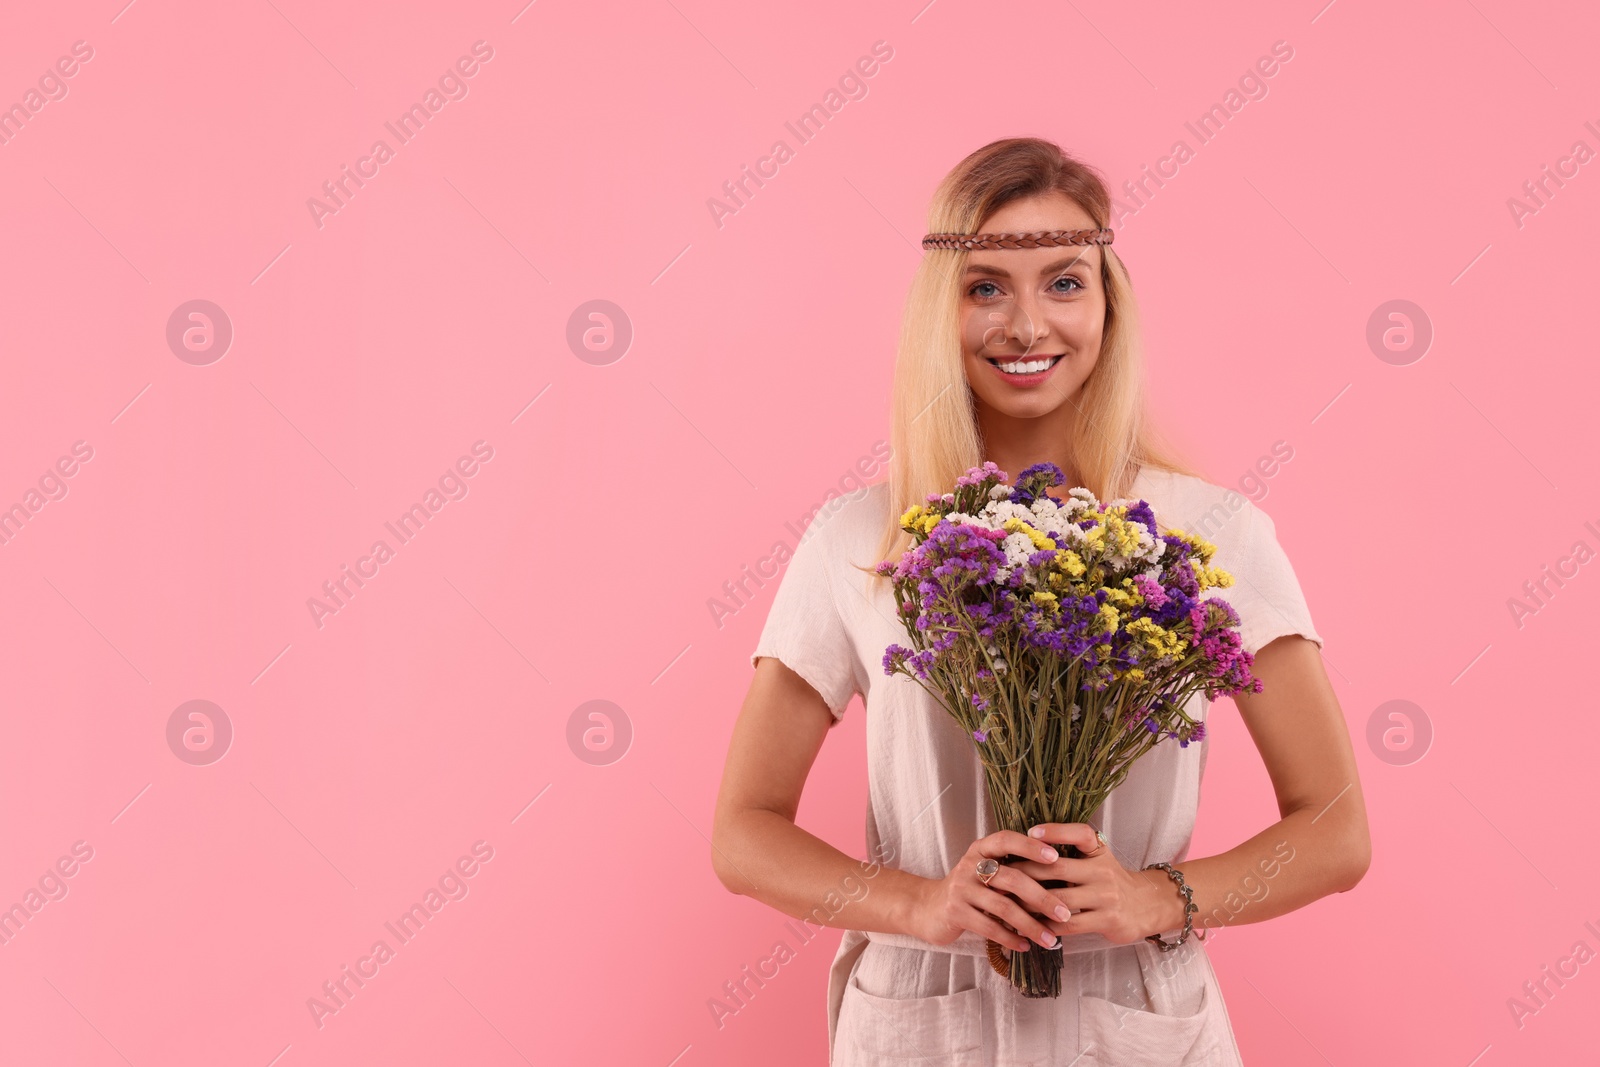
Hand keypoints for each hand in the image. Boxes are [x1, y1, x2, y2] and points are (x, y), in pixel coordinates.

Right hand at [903, 831, 1073, 953]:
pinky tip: (1025, 946)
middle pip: (1012, 878)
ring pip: (1004, 907)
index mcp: (980, 849)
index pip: (1006, 839)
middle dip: (1042, 897)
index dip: (1031, 847)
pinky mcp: (955, 912)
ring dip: (1031, 925)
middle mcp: (969, 864)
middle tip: (1065, 912)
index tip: (1057, 857)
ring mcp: (961, 888)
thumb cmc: (970, 890)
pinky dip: (1011, 938)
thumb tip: (1058, 881)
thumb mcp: (986, 872)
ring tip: (1050, 939)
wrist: (928, 908)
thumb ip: (1012, 870)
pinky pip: (990, 927)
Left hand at [1007, 822, 1175, 944]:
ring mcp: (1105, 897)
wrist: (1145, 906)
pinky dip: (1046, 926)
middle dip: (1024, 873)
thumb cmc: (1109, 879)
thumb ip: (1069, 849)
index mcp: (1098, 851)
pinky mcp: (1107, 921)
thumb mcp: (1096, 857)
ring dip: (1030, 904)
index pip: (1079, 834)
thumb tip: (1026, 842)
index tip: (1028, 832)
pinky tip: (1029, 926)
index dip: (1054, 831)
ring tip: (1006, 904)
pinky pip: (1069, 925)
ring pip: (1059, 900)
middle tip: (999, 876)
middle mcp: (1103, 871)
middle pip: (1056, 869)